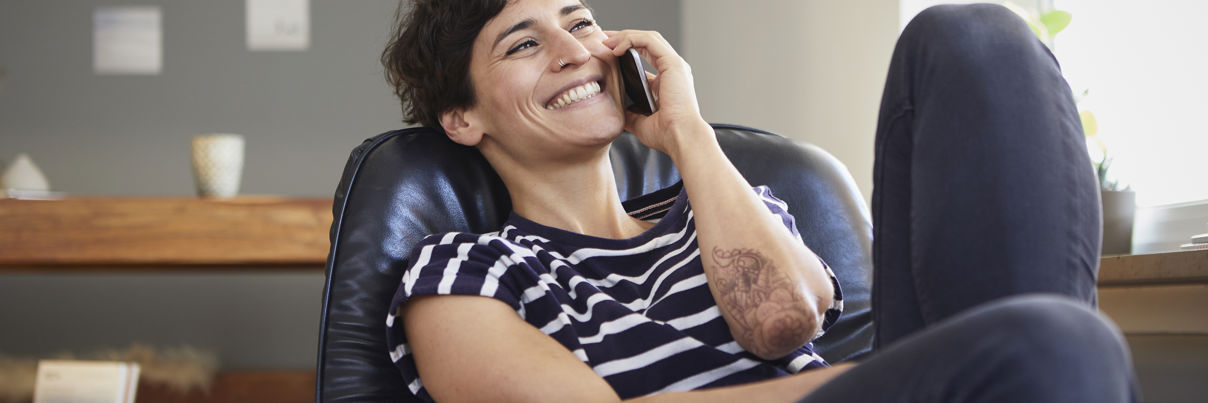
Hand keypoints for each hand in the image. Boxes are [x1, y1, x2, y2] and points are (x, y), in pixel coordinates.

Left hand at [603, 30, 711, 155]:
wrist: (679, 138)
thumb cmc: (666, 134)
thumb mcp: (640, 121)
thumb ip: (630, 112)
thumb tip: (617, 111)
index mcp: (668, 80)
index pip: (646, 55)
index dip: (627, 49)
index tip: (608, 52)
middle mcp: (673, 70)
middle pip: (647, 42)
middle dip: (623, 38)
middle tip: (604, 40)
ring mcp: (674, 65)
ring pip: (648, 38)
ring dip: (625, 36)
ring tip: (607, 41)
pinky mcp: (672, 64)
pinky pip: (649, 41)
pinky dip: (632, 39)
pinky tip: (617, 48)